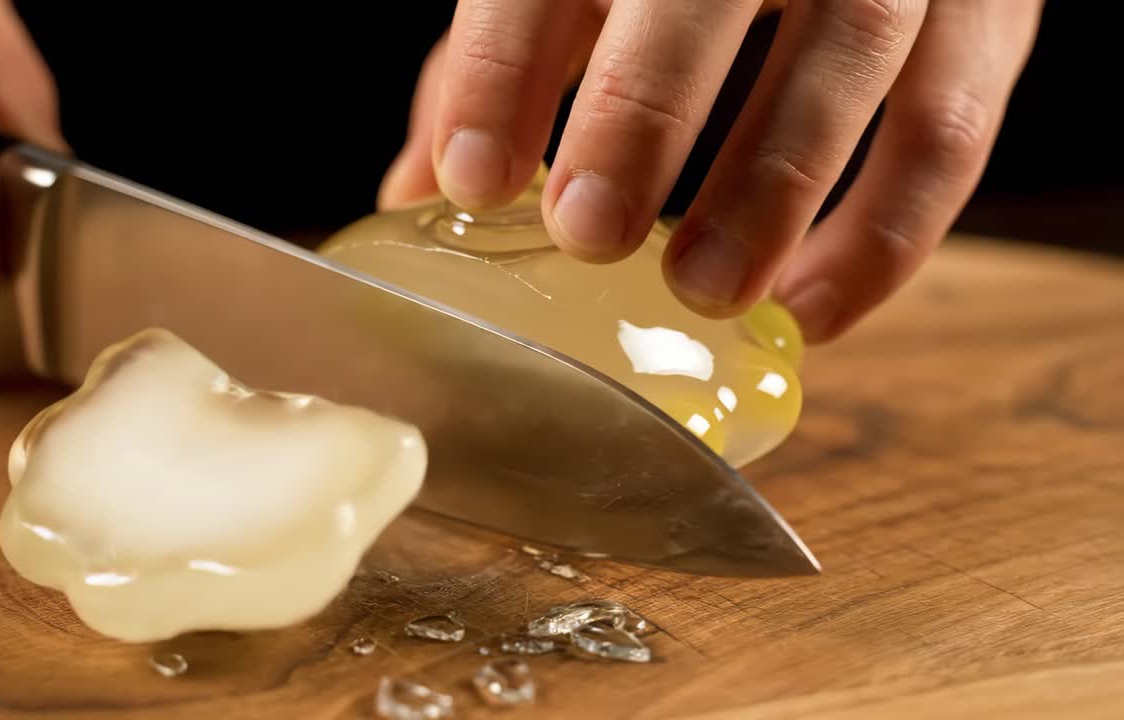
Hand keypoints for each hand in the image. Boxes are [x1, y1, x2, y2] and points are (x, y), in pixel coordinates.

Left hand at [379, 0, 1043, 341]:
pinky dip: (885, 236)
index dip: (504, 66)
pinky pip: (951, 129)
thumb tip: (419, 190)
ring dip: (774, 188)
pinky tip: (807, 309)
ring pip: (856, 54)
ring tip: (703, 291)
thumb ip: (504, 64)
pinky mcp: (987, 11)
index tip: (467, 180)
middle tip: (590, 234)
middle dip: (643, 112)